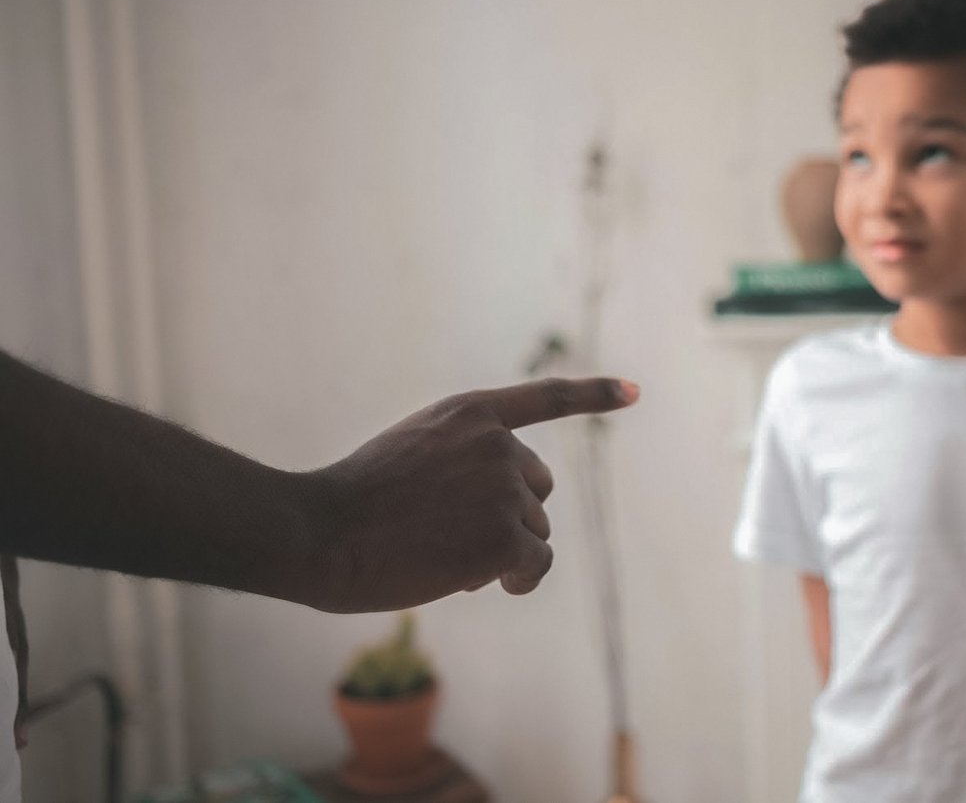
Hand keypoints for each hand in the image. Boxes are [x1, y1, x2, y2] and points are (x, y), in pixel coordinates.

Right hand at [303, 377, 638, 612]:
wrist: (320, 532)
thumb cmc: (353, 502)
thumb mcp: (411, 452)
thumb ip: (464, 461)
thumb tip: (517, 526)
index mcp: (470, 412)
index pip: (545, 397)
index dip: (595, 394)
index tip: (636, 391)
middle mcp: (496, 443)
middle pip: (537, 489)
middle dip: (508, 516)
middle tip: (449, 534)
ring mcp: (503, 488)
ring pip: (534, 531)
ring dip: (502, 551)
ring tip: (442, 555)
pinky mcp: (504, 537)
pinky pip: (535, 565)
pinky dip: (519, 580)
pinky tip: (483, 584)